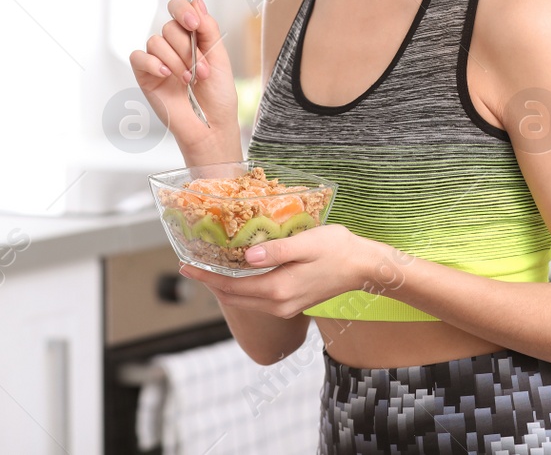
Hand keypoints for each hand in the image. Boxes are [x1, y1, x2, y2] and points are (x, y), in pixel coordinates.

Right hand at [129, 0, 237, 156]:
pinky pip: (138, 57)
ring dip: (175, 60)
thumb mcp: (219, 57)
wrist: (211, 125)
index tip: (194, 24)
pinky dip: (153, 63)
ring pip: (156, 41)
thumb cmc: (218, 95)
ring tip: (188, 80)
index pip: (179, 8)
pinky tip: (166, 75)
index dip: (183, 9)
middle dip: (187, 48)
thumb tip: (196, 0)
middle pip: (169, 26)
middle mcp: (173, 45)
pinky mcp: (145, 76)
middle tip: (201, 72)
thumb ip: (207, 28)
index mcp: (192, 36)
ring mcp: (158, 60)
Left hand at [177, 225, 390, 319]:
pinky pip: (258, 300)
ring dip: (224, 287)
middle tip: (189, 266)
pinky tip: (237, 274)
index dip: (206, 278)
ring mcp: (285, 308)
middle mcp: (279, 304)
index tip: (185, 266)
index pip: (231, 287)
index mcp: (278, 289)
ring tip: (208, 269)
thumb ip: (277, 250)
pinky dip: (242, 289)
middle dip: (210, 283)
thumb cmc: (338, 249)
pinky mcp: (292, 304)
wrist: (365, 268)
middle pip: (234, 297)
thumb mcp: (307, 243)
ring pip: (245, 301)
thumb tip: (247, 256)